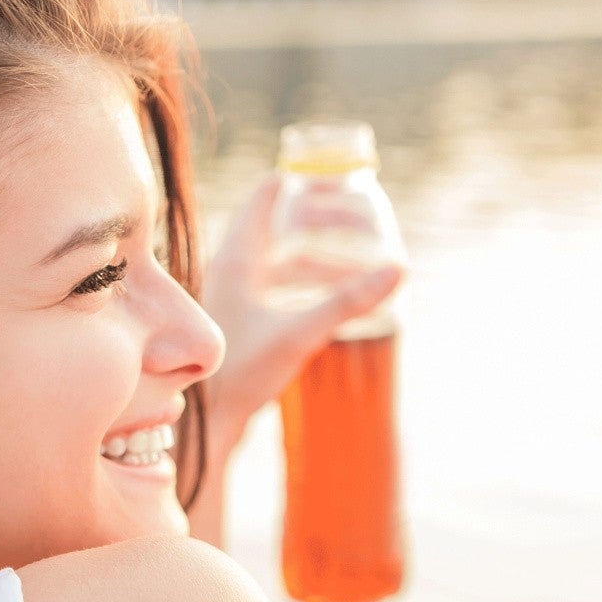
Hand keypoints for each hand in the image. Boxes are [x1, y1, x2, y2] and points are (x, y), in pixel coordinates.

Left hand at [202, 173, 404, 452]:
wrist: (203, 423)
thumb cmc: (238, 375)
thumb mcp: (298, 334)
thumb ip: (347, 302)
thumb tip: (399, 268)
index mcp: (236, 258)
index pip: (266, 198)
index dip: (301, 183)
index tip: (333, 177)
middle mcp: (230, 271)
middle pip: (279, 229)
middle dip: (321, 225)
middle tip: (359, 224)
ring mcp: (231, 297)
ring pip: (279, 264)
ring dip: (317, 264)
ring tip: (355, 273)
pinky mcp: (237, 323)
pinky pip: (275, 290)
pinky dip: (304, 289)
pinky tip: (327, 306)